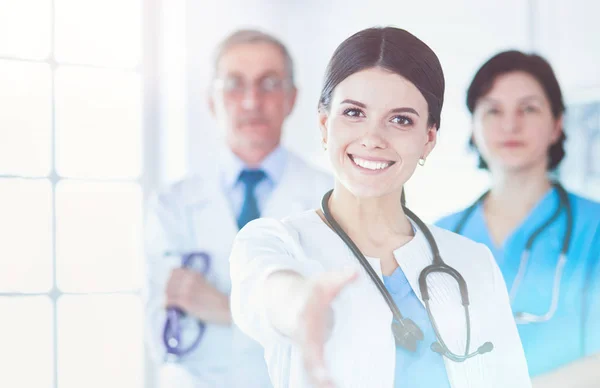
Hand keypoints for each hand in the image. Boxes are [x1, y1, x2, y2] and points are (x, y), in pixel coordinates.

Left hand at [165, 268, 230, 324]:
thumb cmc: (217, 299)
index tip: (174, 285)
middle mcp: (188, 279)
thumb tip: (179, 287)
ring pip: (167, 291)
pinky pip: (169, 301)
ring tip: (172, 303)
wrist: (226, 308)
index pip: (174, 271)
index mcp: (194, 274)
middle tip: (172, 296)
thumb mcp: (204, 284)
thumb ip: (192, 282)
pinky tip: (172, 309)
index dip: (172, 279)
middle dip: (168, 289)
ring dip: (168, 297)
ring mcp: (186, 289)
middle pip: (168, 281)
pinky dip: (168, 305)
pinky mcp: (185, 300)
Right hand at [294, 269, 357, 387]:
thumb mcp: (326, 282)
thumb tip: (355, 271)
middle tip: (325, 382)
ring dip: (319, 379)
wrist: (290, 299)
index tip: (319, 357)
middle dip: (315, 369)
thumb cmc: (313, 291)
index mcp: (305, 315)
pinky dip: (321, 380)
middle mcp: (302, 333)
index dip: (311, 342)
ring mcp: (305, 345)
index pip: (307, 329)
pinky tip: (332, 387)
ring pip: (310, 366)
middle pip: (307, 353)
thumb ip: (340, 278)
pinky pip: (314, 370)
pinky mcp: (310, 352)